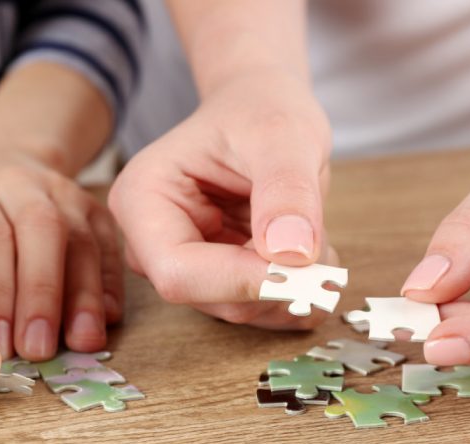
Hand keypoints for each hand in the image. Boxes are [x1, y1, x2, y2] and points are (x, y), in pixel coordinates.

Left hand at [0, 144, 122, 360]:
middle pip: (41, 230)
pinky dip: (110, 283)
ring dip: (84, 295)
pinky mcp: (93, 209)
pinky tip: (105, 320)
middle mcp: (19, 183)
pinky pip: (108, 245)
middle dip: (42, 294)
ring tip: (82, 342)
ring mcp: (63, 193)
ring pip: (80, 238)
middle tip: (40, 350)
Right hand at [109, 70, 337, 328]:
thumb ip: (286, 190)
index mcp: (142, 201)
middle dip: (276, 285)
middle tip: (326, 252)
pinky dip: (296, 293)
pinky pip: (258, 308)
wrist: (260, 108)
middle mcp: (152, 242)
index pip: (178, 271)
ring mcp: (184, 264)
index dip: (242, 281)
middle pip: (212, 298)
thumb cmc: (259, 109)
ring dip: (292, 289)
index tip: (304, 268)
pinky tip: (314, 257)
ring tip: (321, 241)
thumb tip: (292, 255)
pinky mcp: (216, 278)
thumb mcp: (282, 134)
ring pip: (240, 309)